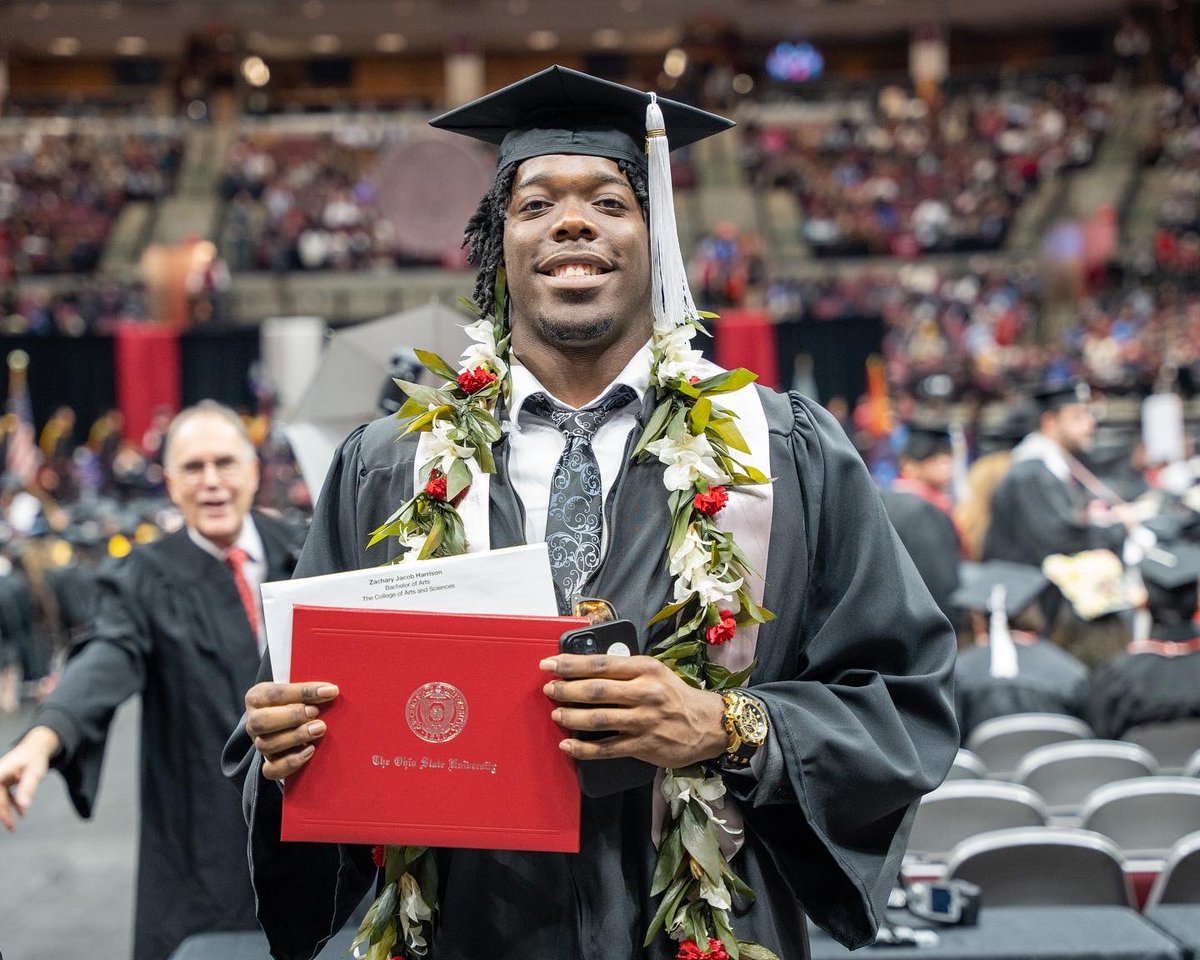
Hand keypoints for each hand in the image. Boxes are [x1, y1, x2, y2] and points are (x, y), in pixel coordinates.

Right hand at [0, 726, 59, 830]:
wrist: (37, 746)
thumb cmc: (35, 757)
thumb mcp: (34, 772)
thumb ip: (28, 788)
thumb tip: (23, 807)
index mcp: (0, 773)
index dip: (0, 808)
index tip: (4, 820)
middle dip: (2, 813)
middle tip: (11, 827)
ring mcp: (0, 779)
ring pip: (0, 799)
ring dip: (5, 812)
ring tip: (13, 826)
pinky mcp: (5, 781)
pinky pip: (5, 796)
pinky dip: (12, 804)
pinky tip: (22, 813)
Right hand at [244, 682, 338, 780]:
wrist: (289, 723)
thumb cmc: (297, 701)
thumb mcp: (298, 692)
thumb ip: (309, 691)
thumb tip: (330, 691)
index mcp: (258, 697)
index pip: (276, 694)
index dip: (303, 692)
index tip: (329, 691)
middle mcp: (253, 721)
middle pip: (261, 721)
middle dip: (292, 716)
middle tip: (316, 712)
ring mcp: (259, 744)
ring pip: (266, 745)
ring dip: (295, 737)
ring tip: (319, 729)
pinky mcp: (268, 763)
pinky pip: (271, 770)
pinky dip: (290, 763)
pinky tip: (310, 751)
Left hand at [540, 654, 726, 768]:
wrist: (707, 725)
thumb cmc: (674, 695)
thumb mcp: (655, 672)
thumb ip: (625, 670)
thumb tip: (586, 669)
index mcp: (645, 669)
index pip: (601, 664)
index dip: (570, 664)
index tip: (549, 664)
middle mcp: (645, 693)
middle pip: (596, 690)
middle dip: (566, 689)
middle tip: (549, 689)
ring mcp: (644, 721)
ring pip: (598, 719)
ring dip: (571, 716)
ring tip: (556, 713)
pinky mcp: (644, 746)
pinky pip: (607, 748)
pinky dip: (584, 749)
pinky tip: (568, 745)